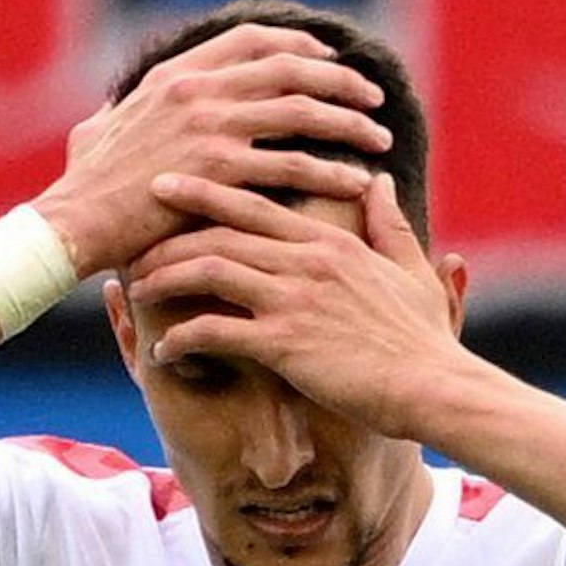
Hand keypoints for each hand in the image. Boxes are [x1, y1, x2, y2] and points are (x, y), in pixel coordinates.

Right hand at [32, 25, 392, 279]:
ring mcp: (211, 128)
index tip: (328, 61)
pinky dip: (331, 170)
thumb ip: (119, 114)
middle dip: (340, 82)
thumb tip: (113, 111)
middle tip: (372, 99)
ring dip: (349, 123)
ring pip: (302, 113)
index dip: (298, 47)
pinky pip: (292, 166)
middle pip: (290, 70)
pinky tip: (357, 180)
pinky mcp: (221, 171)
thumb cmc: (84, 186)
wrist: (75, 221)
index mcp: (176, 76)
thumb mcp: (97, 130)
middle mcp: (199, 92)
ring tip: (380, 138)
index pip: (251, 42)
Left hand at [125, 171, 476, 440]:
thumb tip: (379, 178)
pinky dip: (181, 339)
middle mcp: (305, 260)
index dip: (205, 192)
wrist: (433, 387)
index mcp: (329, 240)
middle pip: (219, 232)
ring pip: (208, 271)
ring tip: (137, 292)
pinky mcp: (284, 343)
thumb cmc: (423, 338)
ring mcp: (292, 299)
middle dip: (168, 234)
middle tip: (132, 240)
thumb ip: (387, 223)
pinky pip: (214, 331)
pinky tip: (164, 353)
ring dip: (165, 280)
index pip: (254, 203)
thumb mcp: (410, 268)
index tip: (166, 186)